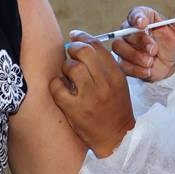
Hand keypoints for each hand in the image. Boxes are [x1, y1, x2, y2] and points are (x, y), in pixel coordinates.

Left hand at [48, 33, 135, 157]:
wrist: (116, 138)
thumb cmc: (115, 107)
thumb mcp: (118, 83)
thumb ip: (104, 64)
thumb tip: (82, 43)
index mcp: (115, 75)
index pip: (97, 47)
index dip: (83, 37)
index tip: (75, 36)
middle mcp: (103, 84)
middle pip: (83, 52)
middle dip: (72, 48)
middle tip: (70, 53)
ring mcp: (89, 97)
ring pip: (70, 67)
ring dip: (65, 67)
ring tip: (68, 75)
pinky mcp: (74, 110)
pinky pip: (57, 87)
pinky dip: (56, 84)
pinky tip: (61, 88)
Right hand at [112, 5, 174, 81]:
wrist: (170, 64)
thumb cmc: (173, 43)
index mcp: (144, 17)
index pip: (135, 13)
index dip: (137, 18)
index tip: (143, 24)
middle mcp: (130, 30)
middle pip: (126, 32)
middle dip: (140, 41)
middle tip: (153, 50)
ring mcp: (125, 46)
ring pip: (119, 47)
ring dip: (135, 56)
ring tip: (151, 62)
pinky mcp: (123, 61)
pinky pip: (122, 65)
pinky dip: (135, 69)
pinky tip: (147, 71)